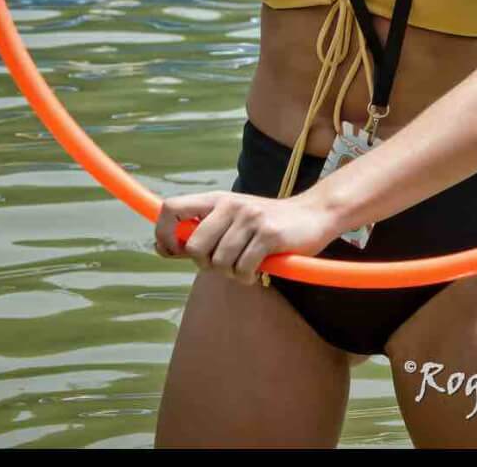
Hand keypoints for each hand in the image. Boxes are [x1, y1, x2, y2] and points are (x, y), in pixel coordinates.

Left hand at [155, 190, 342, 285]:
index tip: (174, 251)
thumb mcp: (232, 220)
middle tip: (224, 263)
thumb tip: (162, 248)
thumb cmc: (268, 224)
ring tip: (246, 265)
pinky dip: (247, 277)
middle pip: (193, 247)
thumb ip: (201, 232)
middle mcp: (231, 205)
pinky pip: (243, 268)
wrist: (314, 215)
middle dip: (205, 264)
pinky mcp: (268, 234)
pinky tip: (258, 270)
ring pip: (219, 262)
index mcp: (216, 199)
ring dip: (231, 273)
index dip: (164, 234)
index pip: (170, 209)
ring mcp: (250, 218)